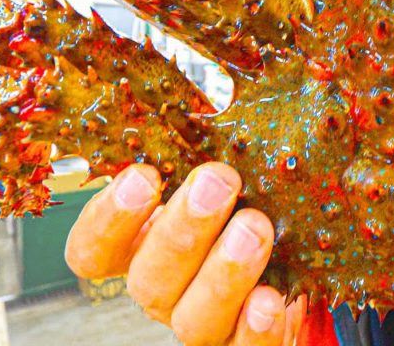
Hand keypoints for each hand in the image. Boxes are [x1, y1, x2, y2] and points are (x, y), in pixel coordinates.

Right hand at [65, 163, 305, 345]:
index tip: (142, 174)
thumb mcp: (226, 171)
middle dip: (181, 231)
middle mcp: (165, 290)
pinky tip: (271, 299)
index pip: (91, 251)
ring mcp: (204, 323)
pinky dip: (255, 330)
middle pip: (149, 280)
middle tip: (219, 182)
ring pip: (192, 319)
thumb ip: (208, 142)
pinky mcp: (246, 344)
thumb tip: (212, 74)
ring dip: (222, 273)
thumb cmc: (250, 203)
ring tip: (256, 227)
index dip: (106, 220)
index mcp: (142, 248)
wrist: (302, 267)